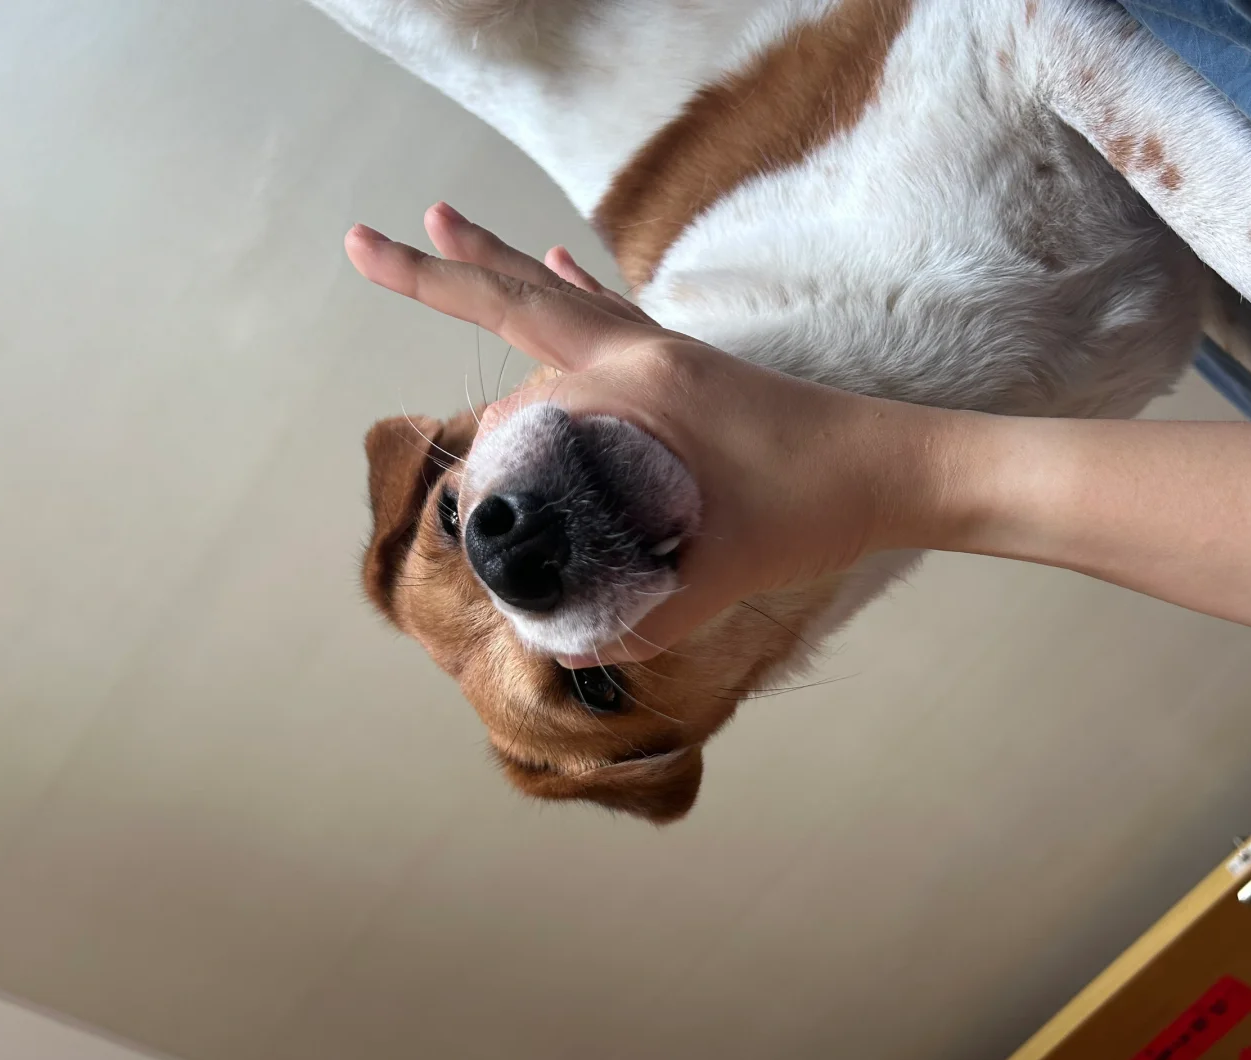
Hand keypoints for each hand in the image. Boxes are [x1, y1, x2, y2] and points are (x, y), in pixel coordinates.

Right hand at [345, 203, 952, 664]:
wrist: (893, 469)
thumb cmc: (810, 511)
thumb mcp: (716, 578)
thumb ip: (636, 618)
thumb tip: (564, 649)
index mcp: (634, 391)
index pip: (520, 409)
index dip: (486, 461)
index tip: (479, 517)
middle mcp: (638, 353)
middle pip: (515, 300)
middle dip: (432, 276)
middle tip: (357, 244)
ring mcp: (663, 349)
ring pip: (558, 293)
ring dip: (494, 261)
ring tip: (438, 219)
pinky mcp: (689, 361)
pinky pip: (612, 309)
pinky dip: (574, 285)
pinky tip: (557, 257)